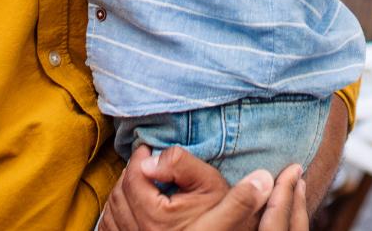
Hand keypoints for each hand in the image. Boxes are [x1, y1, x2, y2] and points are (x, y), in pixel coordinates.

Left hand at [99, 145, 306, 230]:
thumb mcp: (233, 218)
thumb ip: (242, 197)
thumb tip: (260, 177)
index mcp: (156, 218)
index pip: (135, 177)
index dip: (141, 158)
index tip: (148, 148)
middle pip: (120, 191)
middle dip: (130, 173)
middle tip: (144, 162)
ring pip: (112, 210)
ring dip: (120, 193)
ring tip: (137, 181)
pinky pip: (110, 228)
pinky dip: (115, 214)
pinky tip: (129, 208)